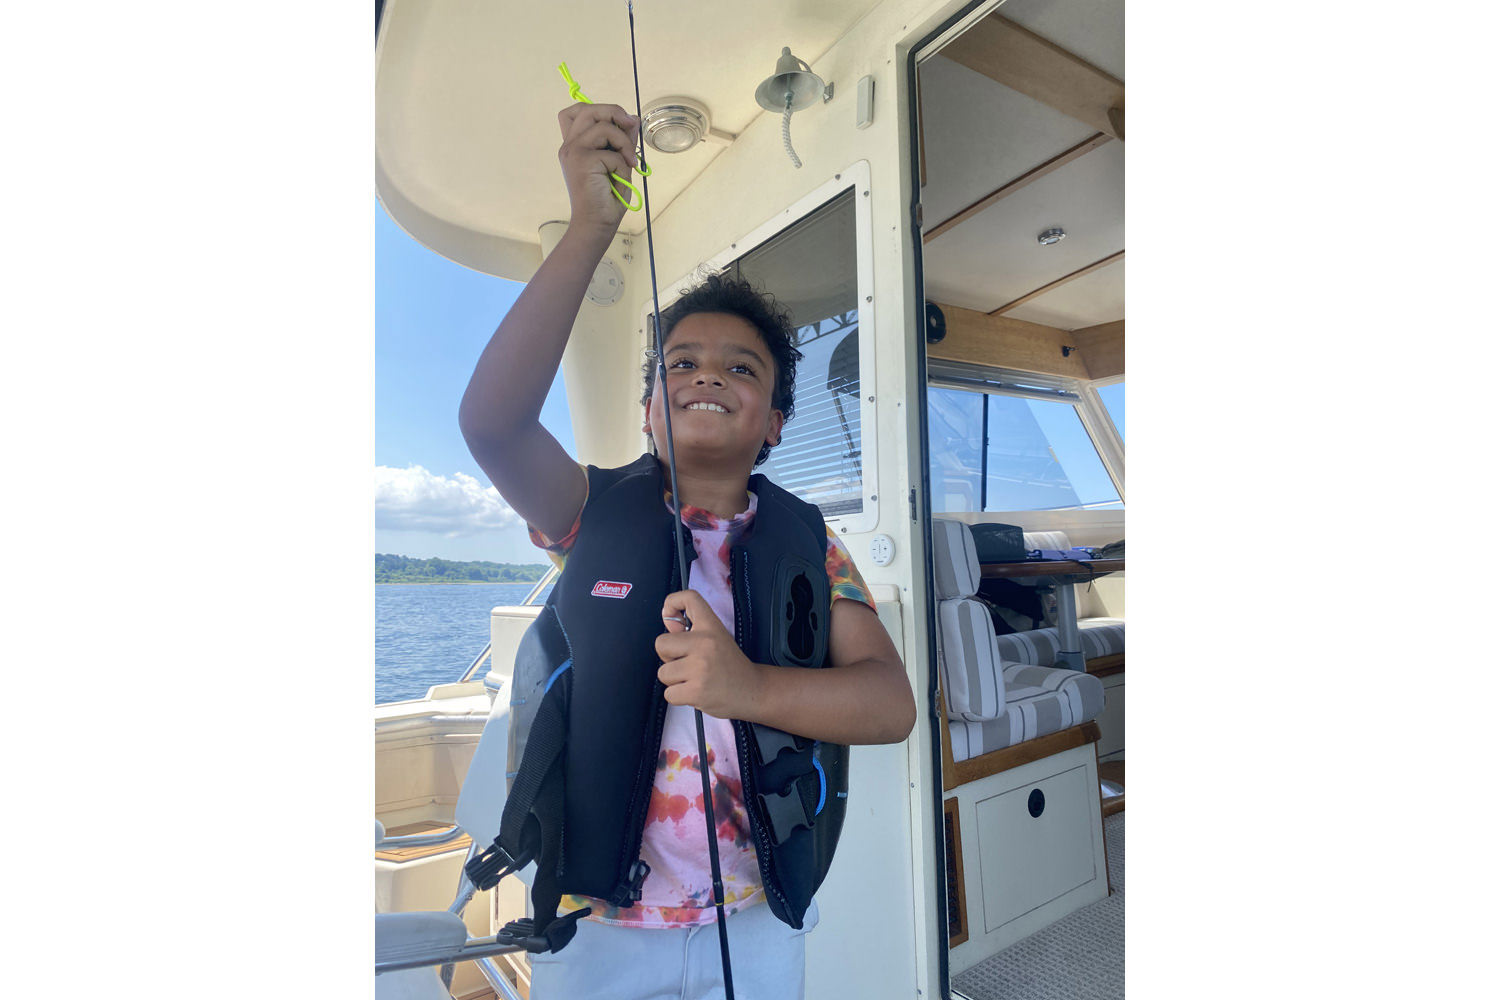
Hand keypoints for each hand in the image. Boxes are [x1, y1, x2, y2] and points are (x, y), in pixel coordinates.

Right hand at [556, 102, 640, 236]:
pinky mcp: (582, 161)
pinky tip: (619, 179)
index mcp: (574, 145)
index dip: (598, 109)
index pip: (575, 112)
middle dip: (615, 113)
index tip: (619, 122)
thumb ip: (623, 140)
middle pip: (588, 109)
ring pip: (603, 126)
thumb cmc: (606, 198)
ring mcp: (573, 151)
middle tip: (631, 127)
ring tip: (629, 162)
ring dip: (624, 142)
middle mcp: (570, 145)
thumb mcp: (618, 162)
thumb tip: (634, 119)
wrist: (596, 224)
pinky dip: (622, 164)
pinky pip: (612, 152)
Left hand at [656, 590, 764, 719]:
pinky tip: (695, 692)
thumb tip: (668, 622)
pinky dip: (678, 696)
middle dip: (668, 657)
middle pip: (661, 643)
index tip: (672, 619)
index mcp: (711, 626)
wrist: (752, 690)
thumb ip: (690, 629)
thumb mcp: (716, 637)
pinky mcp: (697, 691)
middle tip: (688, 662)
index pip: (688, 598)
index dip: (672, 603)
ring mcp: (700, 667)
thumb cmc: (730, 665)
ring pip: (663, 673)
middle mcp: (705, 643)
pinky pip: (669, 693)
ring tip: (695, 679)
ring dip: (675, 680)